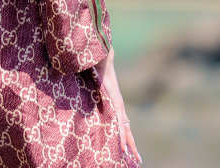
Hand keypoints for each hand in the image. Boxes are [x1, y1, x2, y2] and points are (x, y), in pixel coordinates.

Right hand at [93, 50, 140, 164]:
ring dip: (129, 145)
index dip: (125, 137)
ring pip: (125, 130)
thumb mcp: (93, 89)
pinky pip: (119, 124)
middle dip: (133, 146)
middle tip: (138, 160)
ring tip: (134, 158)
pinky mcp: (116, 103)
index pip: (122, 125)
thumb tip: (81, 99)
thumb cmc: (95, 71)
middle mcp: (119, 107)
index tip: (128, 149)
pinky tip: (124, 147)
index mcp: (114, 105)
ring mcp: (118, 106)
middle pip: (127, 130)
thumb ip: (90, 95)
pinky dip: (121, 136)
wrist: (100, 60)